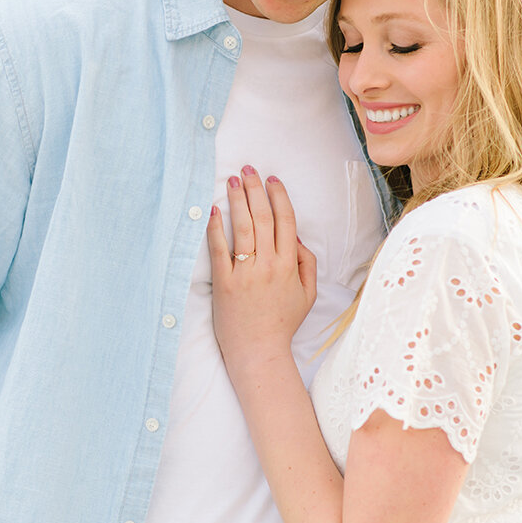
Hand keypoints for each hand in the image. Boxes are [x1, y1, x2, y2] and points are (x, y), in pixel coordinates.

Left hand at [207, 166, 316, 368]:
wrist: (258, 352)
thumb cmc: (282, 323)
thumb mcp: (307, 295)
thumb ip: (306, 263)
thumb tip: (298, 237)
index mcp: (290, 266)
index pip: (286, 222)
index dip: (279, 197)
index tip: (272, 180)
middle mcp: (268, 265)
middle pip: (263, 218)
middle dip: (256, 190)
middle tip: (248, 170)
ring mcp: (245, 273)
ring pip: (243, 228)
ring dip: (237, 200)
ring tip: (232, 181)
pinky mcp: (224, 283)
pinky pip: (219, 250)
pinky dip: (216, 228)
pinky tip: (214, 211)